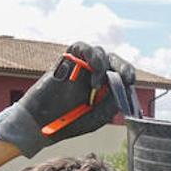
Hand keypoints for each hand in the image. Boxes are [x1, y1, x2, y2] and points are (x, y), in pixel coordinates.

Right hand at [0, 42, 135, 157]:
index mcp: (102, 87)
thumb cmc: (68, 123)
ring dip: (102, 64)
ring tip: (96, 83)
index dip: (127, 72)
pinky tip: (91, 69)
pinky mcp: (65, 61)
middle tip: (124, 76)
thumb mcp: (97, 117)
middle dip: (121, 65)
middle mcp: (92, 74)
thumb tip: (125, 86)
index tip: (129, 80)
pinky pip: (80, 46)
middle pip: (112, 58)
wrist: (41, 124)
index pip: (119, 72)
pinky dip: (89, 53)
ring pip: (98, 51)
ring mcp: (79, 67)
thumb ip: (112, 103)